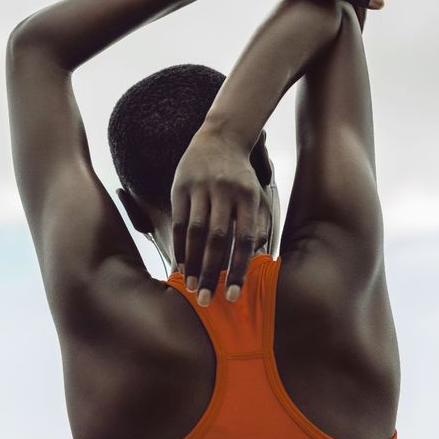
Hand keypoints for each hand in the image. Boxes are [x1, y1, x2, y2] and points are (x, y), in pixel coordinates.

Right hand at [171, 126, 271, 305]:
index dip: (240, 269)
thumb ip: (258, 226)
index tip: (234, 295)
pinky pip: (180, 222)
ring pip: (196, 232)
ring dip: (193, 263)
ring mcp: (201, 188)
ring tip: (191, 287)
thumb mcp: (257, 197)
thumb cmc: (242, 177)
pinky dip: (180, 246)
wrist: (220, 138)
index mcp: (248, 197)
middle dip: (212, 272)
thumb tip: (256, 261)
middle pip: (217, 239)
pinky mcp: (181, 186)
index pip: (245, 239)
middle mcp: (225, 192)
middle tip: (207, 300)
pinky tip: (181, 265)